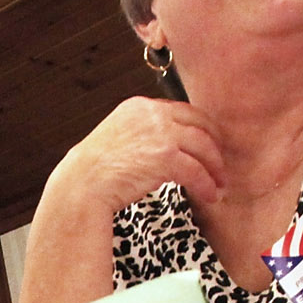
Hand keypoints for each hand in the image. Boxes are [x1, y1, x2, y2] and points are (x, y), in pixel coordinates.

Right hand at [50, 96, 227, 215]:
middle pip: (200, 125)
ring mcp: (161, 133)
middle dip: (215, 147)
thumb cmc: (94, 171)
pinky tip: (209, 196)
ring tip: (218, 185)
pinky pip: (197, 171)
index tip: (210, 145)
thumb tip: (165, 147)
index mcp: (140, 106)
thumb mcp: (117, 137)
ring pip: (203, 147)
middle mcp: (152, 114)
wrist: (82, 185)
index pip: (183, 111)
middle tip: (220, 166)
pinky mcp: (166, 157)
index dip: (202, 129)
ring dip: (215, 168)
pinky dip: (206, 185)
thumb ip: (142, 133)